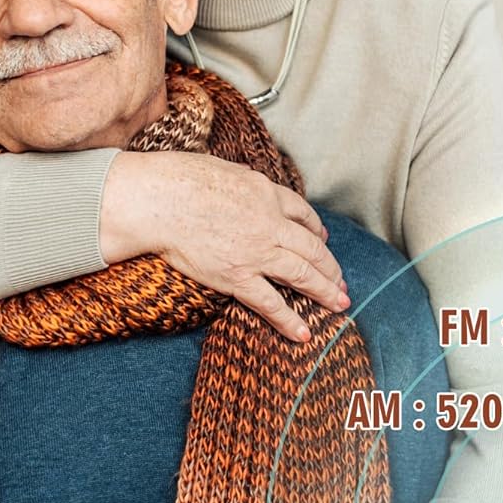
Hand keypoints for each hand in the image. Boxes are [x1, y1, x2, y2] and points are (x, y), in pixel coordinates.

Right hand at [99, 151, 348, 342]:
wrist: (160, 199)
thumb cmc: (182, 179)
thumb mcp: (225, 169)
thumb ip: (244, 182)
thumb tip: (246, 184)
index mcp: (267, 194)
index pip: (302, 214)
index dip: (316, 230)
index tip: (323, 240)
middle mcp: (270, 224)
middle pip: (312, 248)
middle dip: (330, 267)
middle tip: (341, 282)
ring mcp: (257, 252)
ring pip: (302, 275)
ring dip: (325, 291)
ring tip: (339, 304)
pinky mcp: (237, 276)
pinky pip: (270, 303)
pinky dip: (289, 320)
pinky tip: (304, 333)